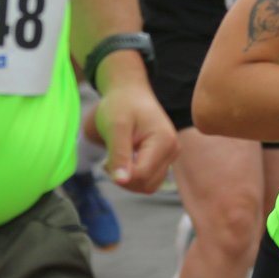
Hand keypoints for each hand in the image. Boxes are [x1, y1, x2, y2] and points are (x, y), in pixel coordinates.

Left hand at [89, 76, 177, 192]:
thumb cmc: (121, 105)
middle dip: (125, 179)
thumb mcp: (115, 127)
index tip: (105, 162)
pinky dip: (135, 175)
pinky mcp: (165, 157)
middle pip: (147, 184)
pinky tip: (125, 160)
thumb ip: (119, 154)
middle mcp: (173, 150)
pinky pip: (150, 178)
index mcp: (164, 141)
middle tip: (109, 160)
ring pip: (149, 185)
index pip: (142, 175)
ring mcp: (171, 154)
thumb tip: (121, 181)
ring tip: (116, 159)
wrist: (130, 91)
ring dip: (129, 179)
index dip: (121, 175)